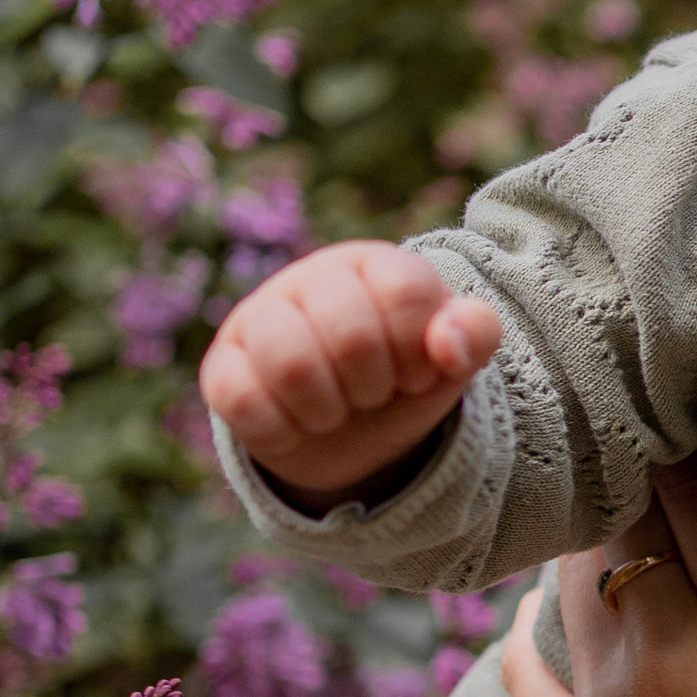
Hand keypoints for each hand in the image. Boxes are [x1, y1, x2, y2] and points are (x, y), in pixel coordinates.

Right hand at [199, 242, 500, 509]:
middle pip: (352, 335)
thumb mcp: (452, 361)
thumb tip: (449, 344)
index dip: (420, 349)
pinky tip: (298, 424)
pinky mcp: (222, 368)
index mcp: (373, 265)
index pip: (406, 291)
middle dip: (376, 384)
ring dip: (329, 409)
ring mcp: (257, 319)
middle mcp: (310, 279)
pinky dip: (285, 430)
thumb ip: (474, 335)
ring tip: (337, 408)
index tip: (417, 371)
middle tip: (374, 393)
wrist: (350, 432)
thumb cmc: (404, 380)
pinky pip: (244, 401)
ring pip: (291, 364)